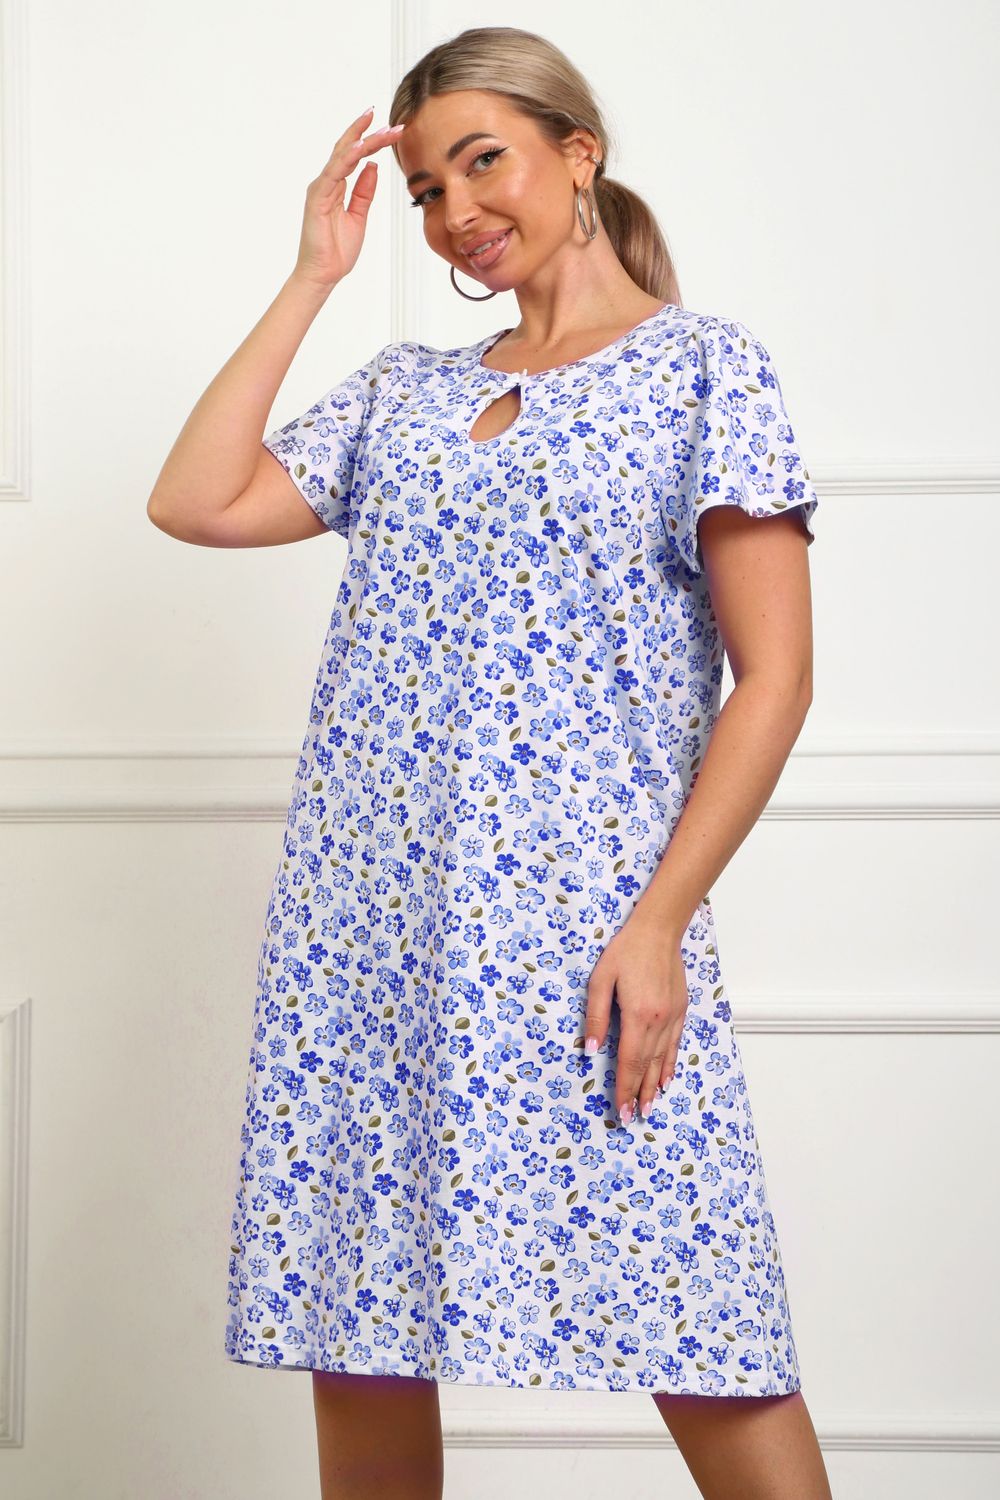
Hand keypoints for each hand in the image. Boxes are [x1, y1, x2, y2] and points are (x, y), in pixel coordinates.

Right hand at [291, 106, 406, 291]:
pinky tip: (361, 147)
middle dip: (368, 132)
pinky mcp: (317, 197)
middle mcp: (327, 182)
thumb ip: (364, 191)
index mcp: (336, 186)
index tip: (389, 128)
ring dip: (362, 139)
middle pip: (348, 149)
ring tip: (379, 126)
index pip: (354, 156)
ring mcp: (321, 188)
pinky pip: (334, 172)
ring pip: (342, 155)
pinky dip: (347, 158)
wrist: (323, 274)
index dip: (370, 140)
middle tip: (391, 122)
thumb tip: (373, 167)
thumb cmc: (336, 250)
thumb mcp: (359, 215)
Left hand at [583, 909, 689, 1125]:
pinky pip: (675, 1045)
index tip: (620, 1109)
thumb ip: (596, 1016)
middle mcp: (659, 1021)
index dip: (623, 1087)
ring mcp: (673, 1017)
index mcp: (638, 1015)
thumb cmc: (625, 951)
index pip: (629, 1061)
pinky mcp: (680, 1011)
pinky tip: (665, 1079)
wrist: (658, 931)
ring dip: (654, 1085)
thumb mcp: (601, 980)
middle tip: (632, 1117)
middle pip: (647, 1066)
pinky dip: (670, 1065)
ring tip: (648, 1107)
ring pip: (663, 1059)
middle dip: (638, 1093)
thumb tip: (590, 1050)